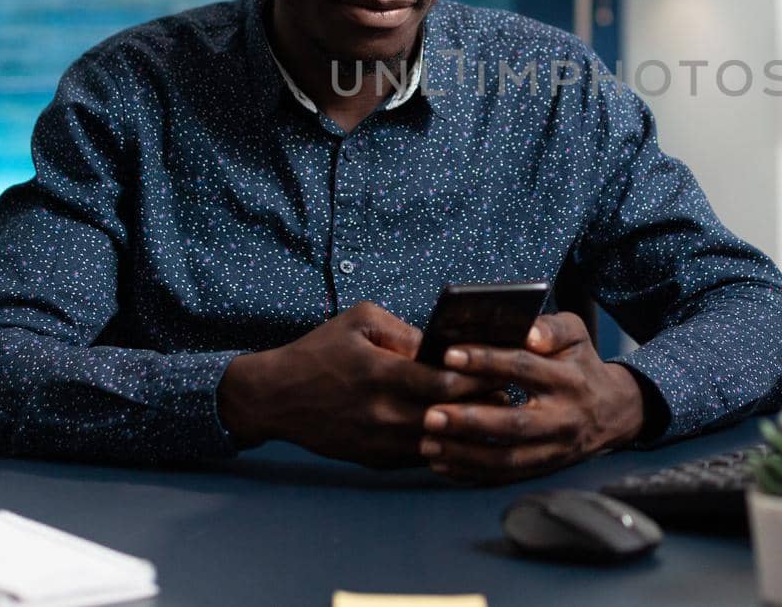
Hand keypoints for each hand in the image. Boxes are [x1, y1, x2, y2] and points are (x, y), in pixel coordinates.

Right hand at [217, 301, 486, 467]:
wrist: (275, 397)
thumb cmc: (320, 351)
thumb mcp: (361, 322)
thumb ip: (406, 332)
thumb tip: (445, 346)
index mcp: (383, 374)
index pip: (448, 381)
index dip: (480, 375)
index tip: (501, 367)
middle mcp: (383, 413)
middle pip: (452, 415)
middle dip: (482, 404)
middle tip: (506, 390)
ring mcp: (379, 442)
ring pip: (441, 443)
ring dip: (467, 429)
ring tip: (490, 413)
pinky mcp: (375, 460)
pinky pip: (421, 457)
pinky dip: (444, 446)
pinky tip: (460, 432)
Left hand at [419, 311, 645, 483]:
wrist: (613, 411)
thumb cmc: (581, 365)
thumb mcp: (576, 335)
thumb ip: (551, 327)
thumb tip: (529, 332)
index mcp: (568, 379)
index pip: (524, 368)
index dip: (486, 361)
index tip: (449, 356)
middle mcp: (562, 418)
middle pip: (514, 424)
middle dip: (470, 421)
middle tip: (430, 414)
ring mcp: (554, 449)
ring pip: (507, 458)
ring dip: (464, 454)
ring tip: (428, 443)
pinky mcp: (543, 468)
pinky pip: (505, 476)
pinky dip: (471, 473)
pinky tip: (442, 462)